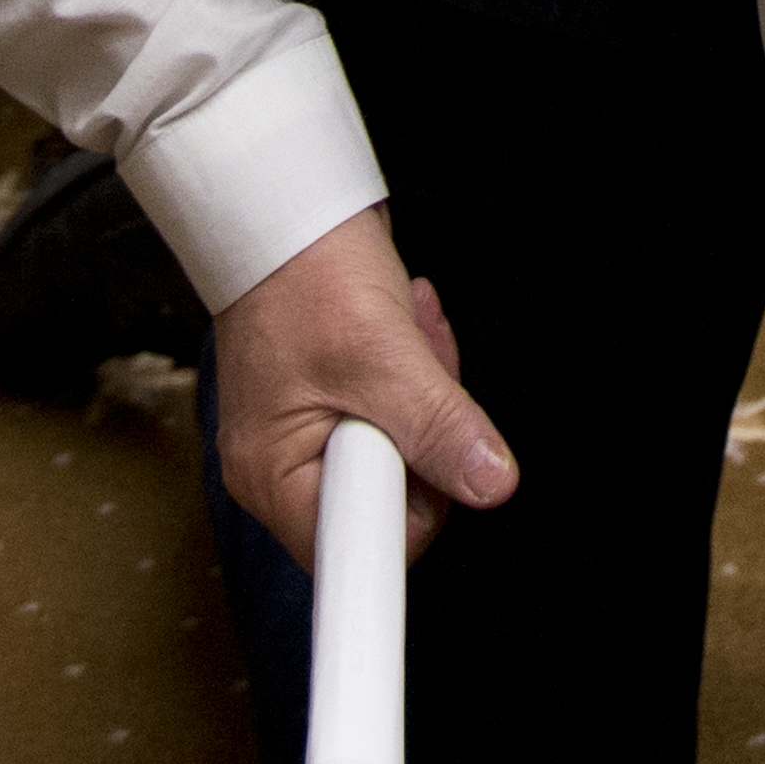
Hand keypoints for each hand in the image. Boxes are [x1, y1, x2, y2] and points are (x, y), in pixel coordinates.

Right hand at [207, 204, 515, 562]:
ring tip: (411, 331)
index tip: (437, 469)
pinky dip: (412, 373)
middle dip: (426, 430)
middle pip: (390, 497)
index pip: (358, 549)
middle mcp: (281, 470)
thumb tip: (489, 483)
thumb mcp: (384, 354)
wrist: (283, 215)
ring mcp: (304, 438)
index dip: (412, 511)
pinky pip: (393, 415)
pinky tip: (406, 327)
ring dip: (425, 389)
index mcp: (275, 476)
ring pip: (401, 451)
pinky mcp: (328, 406)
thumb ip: (438, 427)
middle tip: (422, 367)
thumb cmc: (308, 277)